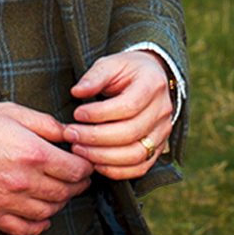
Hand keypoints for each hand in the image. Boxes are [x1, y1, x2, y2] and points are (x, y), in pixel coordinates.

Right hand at [0, 102, 93, 234]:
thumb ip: (45, 123)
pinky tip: (41, 213)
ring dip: (60, 202)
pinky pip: (26, 228)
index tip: (84, 161)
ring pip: (49, 211)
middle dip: (77, 184)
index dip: (86, 166)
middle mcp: (23, 180)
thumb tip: (68, 132)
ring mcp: (8, 200)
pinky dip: (39, 224)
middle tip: (77, 176)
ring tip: (59, 190)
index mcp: (31, 152)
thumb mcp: (11, 111)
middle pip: (66, 192)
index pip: (75, 170)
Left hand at [62, 51, 172, 179]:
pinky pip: (140, 167)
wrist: (151, 77)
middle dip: (95, 137)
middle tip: (71, 135)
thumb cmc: (126, 70)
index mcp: (152, 85)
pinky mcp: (158, 148)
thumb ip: (95, 76)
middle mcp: (162, 111)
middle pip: (130, 133)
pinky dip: (117, 171)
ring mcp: (163, 132)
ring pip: (136, 155)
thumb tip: (77, 92)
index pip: (128, 106)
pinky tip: (95, 164)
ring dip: (103, 157)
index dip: (100, 114)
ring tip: (79, 149)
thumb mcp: (111, 63)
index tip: (77, 113)